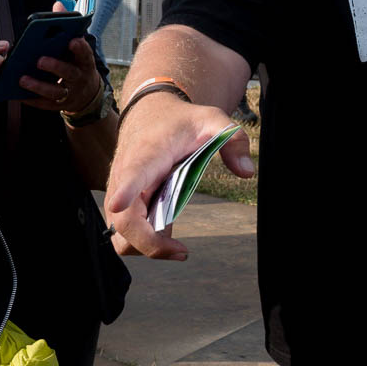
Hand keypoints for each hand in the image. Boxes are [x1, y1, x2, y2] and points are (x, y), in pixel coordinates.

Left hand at [17, 32, 102, 115]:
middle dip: (55, 66)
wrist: (86, 93)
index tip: (72, 40)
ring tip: (23, 79)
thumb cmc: (77, 65)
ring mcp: (69, 93)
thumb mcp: (78, 51)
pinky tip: (18, 93)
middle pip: (69, 73)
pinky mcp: (57, 105)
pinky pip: (43, 103)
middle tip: (40, 61)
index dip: (80, 48)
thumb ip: (68, 31)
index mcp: (85, 63)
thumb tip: (58, 11)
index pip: (85, 54)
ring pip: (55, 91)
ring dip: (39, 86)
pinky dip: (30, 99)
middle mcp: (79, 79)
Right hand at [104, 92, 253, 259]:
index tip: (120, 203)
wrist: (148, 114)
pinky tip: (166, 231)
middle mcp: (125, 176)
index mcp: (148, 153)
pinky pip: (125, 233)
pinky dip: (143, 241)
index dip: (125, 190)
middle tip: (182, 250)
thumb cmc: (179, 120)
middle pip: (124, 219)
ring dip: (145, 246)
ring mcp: (119, 193)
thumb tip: (247, 171)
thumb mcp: (212, 120)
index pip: (132, 172)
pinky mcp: (121, 205)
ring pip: (119, 233)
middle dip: (149, 243)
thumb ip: (232, 140)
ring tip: (175, 243)